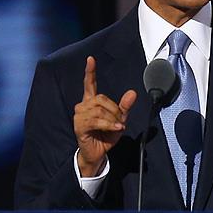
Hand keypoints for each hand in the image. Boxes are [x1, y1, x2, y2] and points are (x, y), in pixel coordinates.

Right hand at [73, 56, 136, 176]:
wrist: (98, 154)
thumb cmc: (106, 136)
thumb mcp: (119, 120)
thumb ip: (125, 107)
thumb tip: (132, 93)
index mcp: (91, 102)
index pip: (89, 84)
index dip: (90, 71)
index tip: (91, 59)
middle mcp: (83, 106)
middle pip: (101, 98)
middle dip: (115, 110)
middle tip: (120, 122)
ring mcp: (79, 116)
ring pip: (100, 110)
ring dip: (113, 120)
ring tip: (116, 128)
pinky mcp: (79, 126)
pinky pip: (96, 121)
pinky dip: (109, 125)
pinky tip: (116, 129)